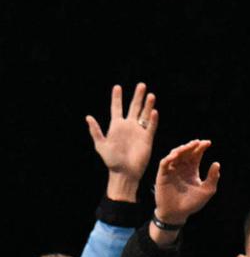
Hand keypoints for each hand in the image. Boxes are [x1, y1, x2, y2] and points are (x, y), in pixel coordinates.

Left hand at [85, 83, 156, 201]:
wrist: (124, 172)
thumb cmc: (111, 160)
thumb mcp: (101, 145)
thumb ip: (96, 131)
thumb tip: (88, 117)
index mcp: (116, 126)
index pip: (117, 108)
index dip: (117, 98)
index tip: (117, 87)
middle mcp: (128, 126)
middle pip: (134, 107)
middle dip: (137, 96)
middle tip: (141, 85)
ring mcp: (139, 131)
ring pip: (144, 114)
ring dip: (147, 105)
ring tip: (150, 95)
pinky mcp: (147, 138)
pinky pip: (151, 126)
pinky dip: (153, 119)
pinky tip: (154, 111)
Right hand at [152, 140, 219, 231]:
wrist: (178, 214)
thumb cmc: (192, 203)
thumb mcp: (207, 190)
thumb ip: (213, 178)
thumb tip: (217, 163)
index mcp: (192, 170)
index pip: (196, 155)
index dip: (201, 148)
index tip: (208, 142)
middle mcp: (182, 168)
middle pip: (186, 152)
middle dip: (191, 146)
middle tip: (198, 142)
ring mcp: (172, 171)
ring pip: (175, 155)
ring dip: (181, 149)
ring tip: (188, 146)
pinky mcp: (163, 175)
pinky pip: (164, 163)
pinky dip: (169, 158)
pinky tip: (176, 155)